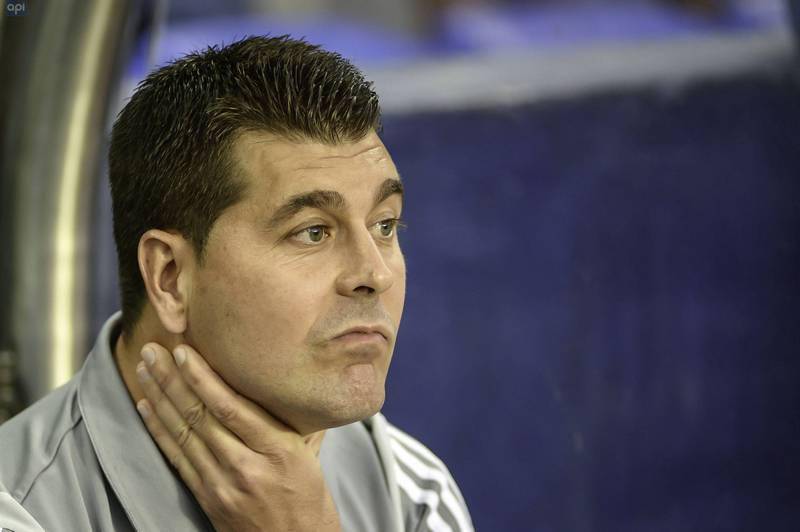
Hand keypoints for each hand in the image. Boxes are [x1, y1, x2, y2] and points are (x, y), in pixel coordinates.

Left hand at [134, 342, 340, 531]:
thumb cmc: (310, 500)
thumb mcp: (310, 457)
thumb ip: (296, 422)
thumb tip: (286, 382)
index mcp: (279, 450)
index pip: (231, 407)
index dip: (202, 377)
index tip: (183, 351)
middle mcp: (247, 467)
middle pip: (200, 416)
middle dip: (171, 379)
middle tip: (152, 350)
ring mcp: (222, 485)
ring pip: (183, 433)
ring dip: (159, 398)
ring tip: (144, 369)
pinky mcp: (207, 498)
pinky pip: (177, 458)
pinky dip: (159, 430)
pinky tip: (146, 407)